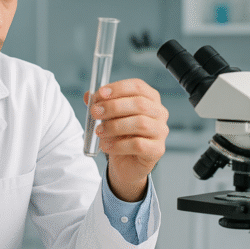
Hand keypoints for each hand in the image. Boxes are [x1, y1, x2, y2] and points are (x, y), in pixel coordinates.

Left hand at [84, 78, 168, 201]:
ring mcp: (160, 131)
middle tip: (95, 113)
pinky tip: (105, 145)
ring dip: (114, 126)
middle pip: (140, 104)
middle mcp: (159, 113)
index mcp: (149, 98)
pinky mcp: (157, 149)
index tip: (101, 94)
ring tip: (99, 131)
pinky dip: (118, 145)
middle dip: (113, 107)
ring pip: (140, 124)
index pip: (138, 86)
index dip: (118, 88)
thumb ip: (101, 104)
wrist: (126, 162)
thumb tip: (89, 96)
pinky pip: (138, 144)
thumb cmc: (120, 135)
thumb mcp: (109, 116)